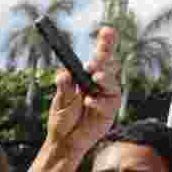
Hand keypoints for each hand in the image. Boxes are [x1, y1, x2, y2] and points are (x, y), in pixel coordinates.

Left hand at [46, 27, 120, 156]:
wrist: (64, 142)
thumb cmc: (62, 120)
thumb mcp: (60, 101)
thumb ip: (64, 87)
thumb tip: (63, 73)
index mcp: (86, 77)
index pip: (98, 57)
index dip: (104, 43)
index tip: (106, 30)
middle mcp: (99, 83)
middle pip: (108, 64)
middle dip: (105, 55)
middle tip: (97, 56)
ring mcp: (106, 96)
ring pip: (111, 81)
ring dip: (104, 77)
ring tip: (96, 77)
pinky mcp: (109, 110)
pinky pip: (109, 101)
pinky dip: (99, 100)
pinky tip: (90, 101)